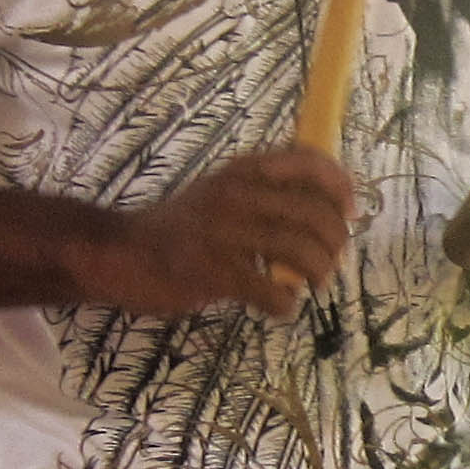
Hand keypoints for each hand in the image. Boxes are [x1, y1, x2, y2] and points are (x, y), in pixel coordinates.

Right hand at [81, 148, 354, 318]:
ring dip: (318, 273)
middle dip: (335, 244)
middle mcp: (236, 193)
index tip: (350, 212)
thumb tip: (329, 208)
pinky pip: (272, 292)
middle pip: (315, 214)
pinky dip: (286, 304)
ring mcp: (223, 232)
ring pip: (301, 251)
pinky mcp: (212, 272)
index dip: (341, 187)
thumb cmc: (180, 227)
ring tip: (312, 284)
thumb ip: (265, 192)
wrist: (119, 254)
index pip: (309, 163)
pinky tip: (279, 305)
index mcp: (242, 170)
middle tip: (331, 263)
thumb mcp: (221, 191)